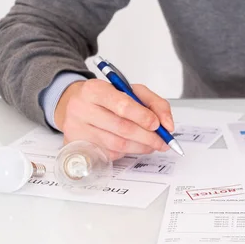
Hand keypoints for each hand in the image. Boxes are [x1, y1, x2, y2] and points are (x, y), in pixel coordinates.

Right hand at [54, 79, 174, 160]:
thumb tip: (167, 125)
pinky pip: (109, 153)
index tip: (158, 125)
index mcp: (95, 89)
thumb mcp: (133, 91)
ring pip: (117, 144)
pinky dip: (127, 152)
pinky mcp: (77, 146)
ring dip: (140, 147)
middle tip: (163, 142)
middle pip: (121, 128)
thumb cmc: (109, 98)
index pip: (122, 105)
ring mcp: (77, 129)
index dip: (143, 117)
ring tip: (153, 145)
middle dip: (148, 137)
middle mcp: (81, 108)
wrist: (78, 104)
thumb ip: (155, 104)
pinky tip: (134, 146)